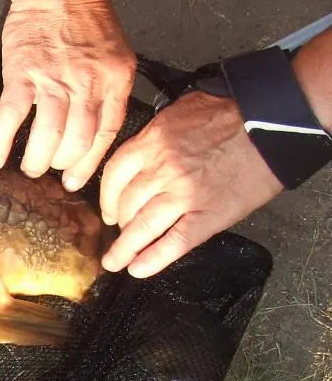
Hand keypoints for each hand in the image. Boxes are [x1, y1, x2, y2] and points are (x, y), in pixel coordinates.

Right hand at [0, 0, 135, 191]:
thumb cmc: (85, 17)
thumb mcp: (115, 55)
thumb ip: (109, 91)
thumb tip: (96, 131)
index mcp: (115, 78)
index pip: (106, 134)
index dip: (89, 164)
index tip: (75, 182)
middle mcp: (88, 81)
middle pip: (78, 141)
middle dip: (61, 165)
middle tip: (49, 170)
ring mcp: (54, 77)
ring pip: (48, 135)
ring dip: (36, 160)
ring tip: (29, 168)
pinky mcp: (22, 72)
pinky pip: (11, 116)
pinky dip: (0, 142)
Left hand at [99, 91, 283, 277]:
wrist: (274, 126)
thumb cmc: (230, 114)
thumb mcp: (181, 111)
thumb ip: (156, 133)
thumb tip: (143, 151)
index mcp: (152, 143)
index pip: (114, 175)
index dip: (106, 197)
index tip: (108, 210)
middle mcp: (162, 171)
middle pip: (126, 204)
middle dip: (119, 224)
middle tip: (119, 235)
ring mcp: (184, 195)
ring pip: (143, 227)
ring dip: (125, 249)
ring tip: (116, 262)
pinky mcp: (209, 215)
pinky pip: (175, 242)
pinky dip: (154, 259)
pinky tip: (139, 269)